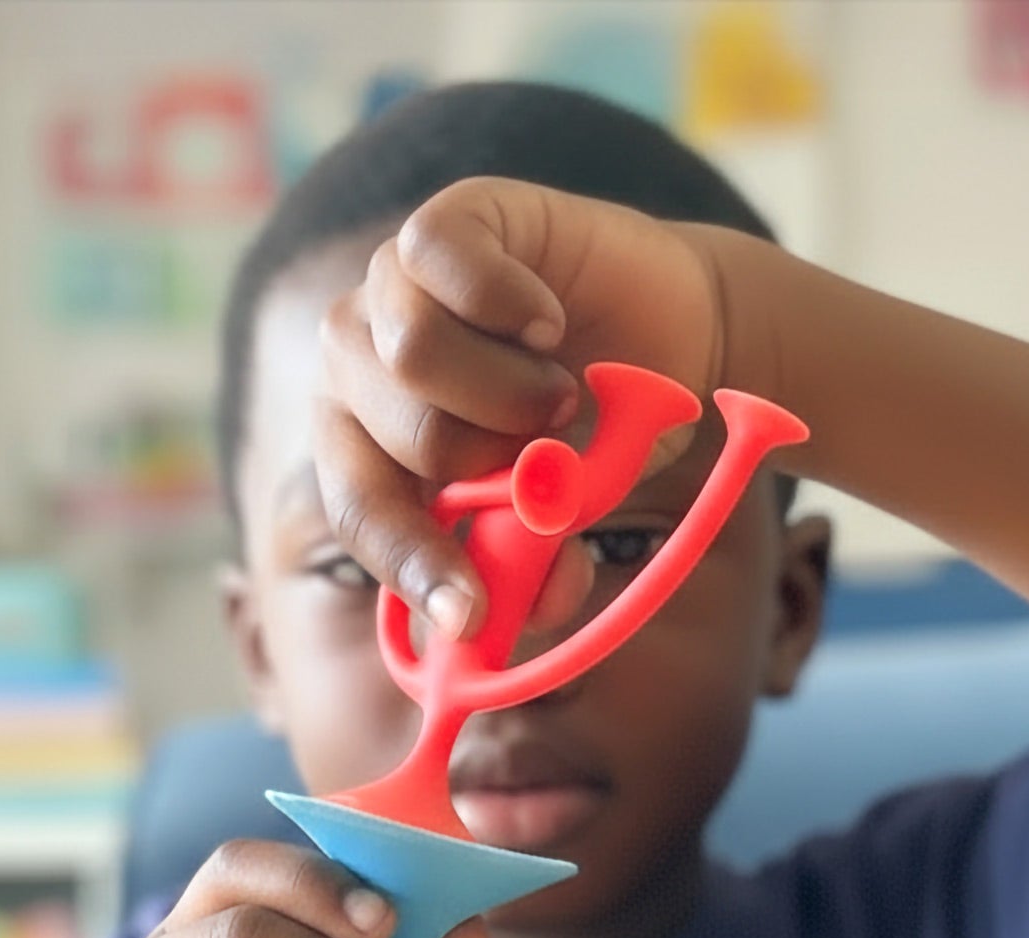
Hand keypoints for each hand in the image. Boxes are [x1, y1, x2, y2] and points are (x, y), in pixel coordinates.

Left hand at [317, 175, 732, 640]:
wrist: (670, 340)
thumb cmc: (594, 439)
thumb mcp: (557, 526)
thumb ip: (518, 575)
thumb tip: (486, 625)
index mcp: (366, 449)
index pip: (362, 516)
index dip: (416, 566)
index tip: (471, 614)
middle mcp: (358, 367)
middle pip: (399, 438)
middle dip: (492, 461)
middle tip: (545, 447)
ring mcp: (393, 286)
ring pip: (411, 355)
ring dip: (509, 392)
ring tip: (553, 389)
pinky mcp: (446, 221)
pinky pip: (440, 261)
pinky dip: (511, 307)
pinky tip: (548, 322)